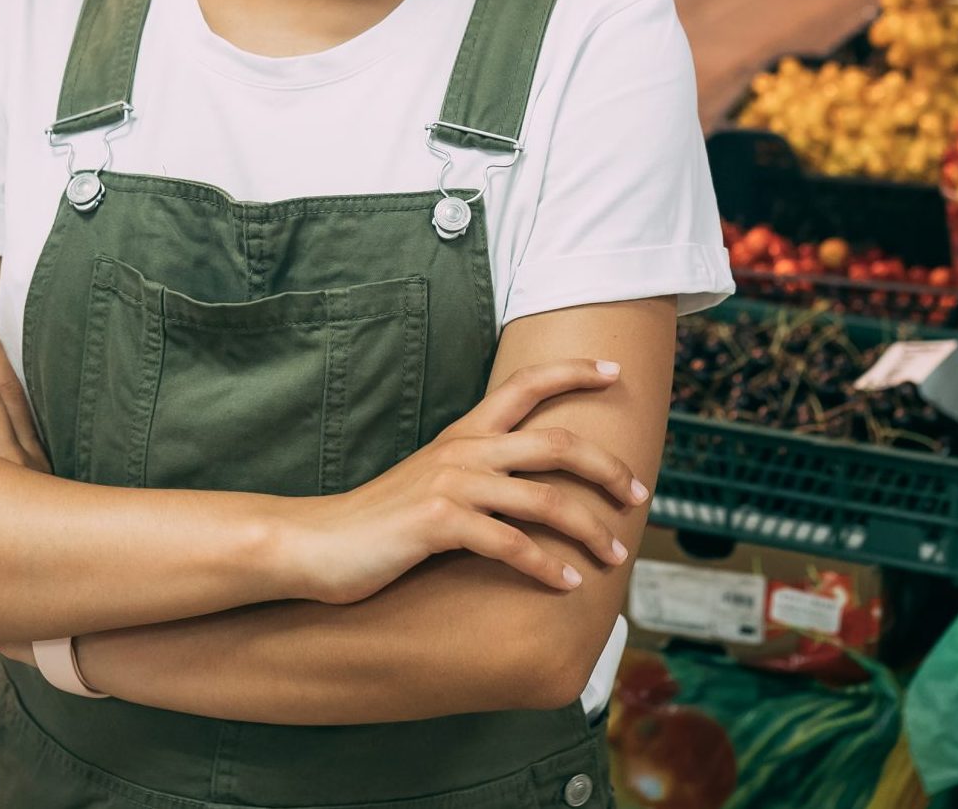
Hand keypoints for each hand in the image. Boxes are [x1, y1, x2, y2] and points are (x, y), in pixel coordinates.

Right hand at [282, 359, 648, 605]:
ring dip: (589, 529)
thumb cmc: (381, 521)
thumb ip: (479, 473)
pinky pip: (510, 544)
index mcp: (465, 434)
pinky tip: (569, 584)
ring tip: (615, 554)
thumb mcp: (435, 481)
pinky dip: (546, 566)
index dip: (573, 372)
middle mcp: (464, 450)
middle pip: (556, 442)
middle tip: (639, 492)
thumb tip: (531, 485)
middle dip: (606, 467)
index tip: (615, 372)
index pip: (525, 385)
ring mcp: (452, 485)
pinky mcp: (439, 525)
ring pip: (544, 498)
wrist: (318, 543)